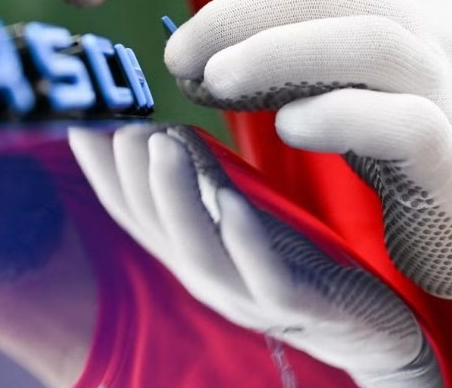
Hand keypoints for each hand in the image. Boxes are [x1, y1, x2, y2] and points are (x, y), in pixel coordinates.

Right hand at [69, 125, 441, 386]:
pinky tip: (232, 200)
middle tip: (121, 122)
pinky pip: (263, 276)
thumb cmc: (301, 263)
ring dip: (174, 197)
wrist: (371, 330)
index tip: (80, 120)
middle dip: (131, 175)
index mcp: (189, 252)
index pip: (131, 210)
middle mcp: (206, 277)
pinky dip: (242, 238)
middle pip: (154, 228)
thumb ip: (203, 177)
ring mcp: (247, 296)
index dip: (101, 170)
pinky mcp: (296, 307)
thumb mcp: (241, 210)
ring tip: (161, 143)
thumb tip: (159, 128)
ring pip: (196, 251)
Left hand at [162, 0, 451, 380]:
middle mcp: (433, 28)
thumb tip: (199, 43)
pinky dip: (341, 117)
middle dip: (240, 13)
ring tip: (215, 78)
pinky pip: (404, 123)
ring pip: (367, 42)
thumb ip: (297, 45)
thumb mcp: (358, 70)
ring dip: (278, 52)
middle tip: (179, 53)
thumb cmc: (413, 129)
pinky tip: (289, 128)